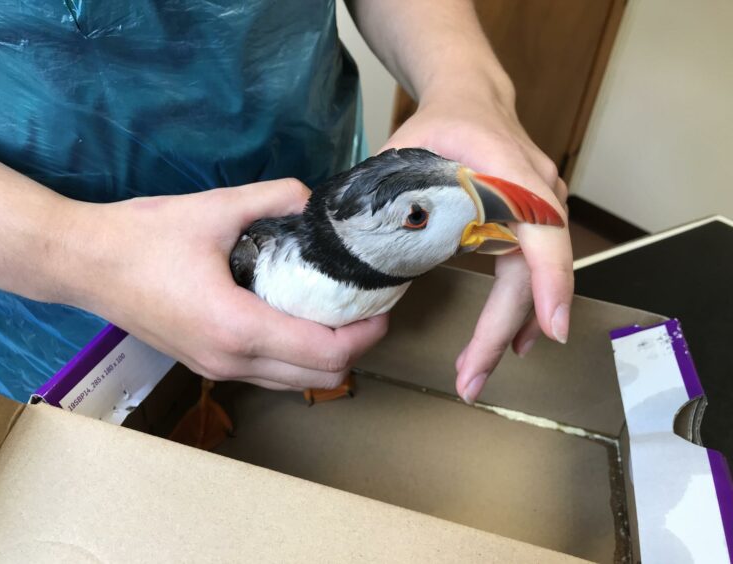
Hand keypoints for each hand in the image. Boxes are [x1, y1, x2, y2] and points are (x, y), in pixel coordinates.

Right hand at [65, 179, 387, 390]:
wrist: (84, 263)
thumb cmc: (143, 238)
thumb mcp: (216, 208)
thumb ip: (275, 198)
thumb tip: (314, 199)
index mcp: (238, 327)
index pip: (326, 352)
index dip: (366, 334)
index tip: (384, 307)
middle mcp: (231, 361)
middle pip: (319, 377)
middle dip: (355, 348)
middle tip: (368, 309)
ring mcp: (217, 368)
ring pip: (295, 382)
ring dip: (326, 355)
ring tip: (340, 314)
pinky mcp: (206, 363)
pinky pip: (268, 374)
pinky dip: (296, 356)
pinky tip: (298, 318)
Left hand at [383, 86, 571, 403]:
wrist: (473, 99)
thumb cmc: (438, 123)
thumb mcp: (402, 151)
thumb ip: (380, 195)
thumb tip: (343, 249)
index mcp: (508, 171)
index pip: (541, 230)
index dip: (549, 280)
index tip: (550, 329)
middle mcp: (538, 193)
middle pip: (533, 272)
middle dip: (503, 331)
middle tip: (470, 379)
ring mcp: (543, 209)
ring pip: (534, 281)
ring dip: (508, 330)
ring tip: (475, 372)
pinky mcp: (534, 225)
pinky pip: (532, 274)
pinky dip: (517, 312)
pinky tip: (503, 343)